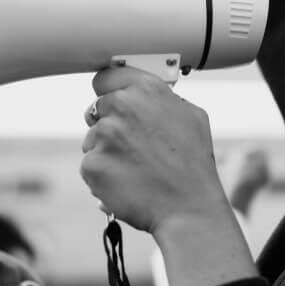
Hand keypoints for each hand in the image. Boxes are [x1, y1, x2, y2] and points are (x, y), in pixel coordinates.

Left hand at [80, 66, 229, 234]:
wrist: (188, 208)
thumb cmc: (193, 165)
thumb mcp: (191, 116)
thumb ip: (163, 99)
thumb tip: (147, 96)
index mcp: (146, 90)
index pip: (106, 77)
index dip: (109, 91)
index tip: (112, 99)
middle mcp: (122, 106)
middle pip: (96, 110)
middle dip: (109, 125)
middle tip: (132, 146)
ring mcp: (104, 136)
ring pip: (92, 140)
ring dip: (106, 152)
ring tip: (135, 168)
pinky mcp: (92, 164)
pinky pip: (90, 166)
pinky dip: (103, 175)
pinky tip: (127, 182)